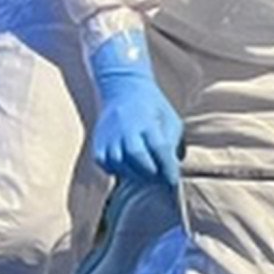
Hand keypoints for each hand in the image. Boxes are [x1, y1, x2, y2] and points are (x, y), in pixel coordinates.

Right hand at [84, 27, 182, 191]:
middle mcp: (126, 129)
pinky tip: (129, 169)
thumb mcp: (170, 120)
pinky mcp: (98, 144)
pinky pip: (106, 165)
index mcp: (147, 121)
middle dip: (151, 173)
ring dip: (135, 175)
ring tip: (146, 175)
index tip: (174, 183)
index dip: (168, 168)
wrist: (123, 90)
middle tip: (161, 180)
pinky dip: (118, 171)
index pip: (159, 148)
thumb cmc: (153, 109)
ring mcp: (109, 137)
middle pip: (137, 157)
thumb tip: (172, 170)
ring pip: (119, 164)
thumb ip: (171, 143)